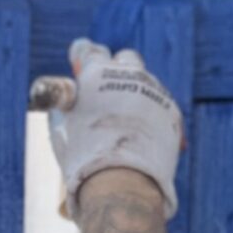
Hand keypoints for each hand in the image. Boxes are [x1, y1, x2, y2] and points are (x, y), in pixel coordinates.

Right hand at [38, 39, 182, 221]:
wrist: (121, 181)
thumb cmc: (82, 157)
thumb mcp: (61, 128)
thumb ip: (66, 106)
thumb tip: (69, 99)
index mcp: (95, 73)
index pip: (87, 51)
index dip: (81, 54)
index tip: (78, 58)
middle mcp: (127, 74)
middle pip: (125, 58)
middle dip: (116, 68)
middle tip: (107, 86)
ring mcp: (153, 90)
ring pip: (146, 82)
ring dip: (136, 94)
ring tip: (125, 118)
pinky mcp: (171, 110)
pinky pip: (160, 107)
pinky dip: (151, 117)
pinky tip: (142, 135)